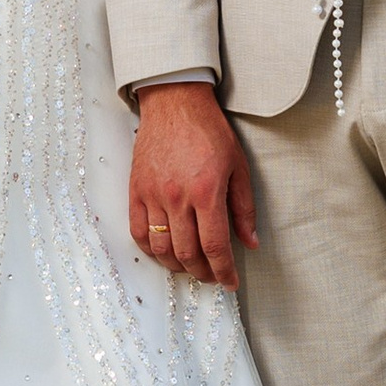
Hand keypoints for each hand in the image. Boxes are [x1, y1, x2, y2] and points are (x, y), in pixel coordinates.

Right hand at [129, 83, 257, 288]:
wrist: (174, 102)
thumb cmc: (210, 131)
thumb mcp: (238, 166)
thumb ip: (244, 208)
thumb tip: (249, 242)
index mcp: (206, 192)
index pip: (215, 246)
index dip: (224, 271)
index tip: (230, 283)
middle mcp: (177, 198)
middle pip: (187, 253)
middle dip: (202, 273)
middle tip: (212, 277)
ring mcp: (153, 195)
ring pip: (161, 248)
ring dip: (177, 266)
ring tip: (190, 267)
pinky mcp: (136, 190)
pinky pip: (138, 231)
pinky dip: (150, 249)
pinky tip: (163, 252)